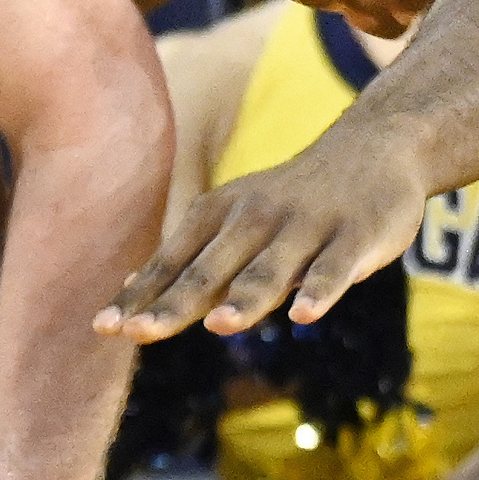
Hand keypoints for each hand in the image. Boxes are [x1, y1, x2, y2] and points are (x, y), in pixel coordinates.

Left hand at [102, 114, 430, 342]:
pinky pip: (334, 268)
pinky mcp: (355, 236)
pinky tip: (304, 315)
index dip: (140, 297)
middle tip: (140, 333)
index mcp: (221, 216)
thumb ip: (190, 260)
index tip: (104, 327)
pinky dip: (320, 291)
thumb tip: (127, 291)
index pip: (172, 265)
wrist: (375, 146)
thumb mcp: (234, 219)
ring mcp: (307, 227)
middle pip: (210, 270)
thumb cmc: (293, 200)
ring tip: (218, 326)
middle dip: (174, 304)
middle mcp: (256, 219)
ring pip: (270, 270)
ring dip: (244, 298)